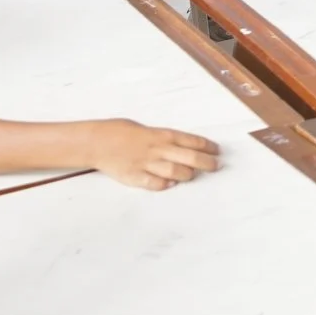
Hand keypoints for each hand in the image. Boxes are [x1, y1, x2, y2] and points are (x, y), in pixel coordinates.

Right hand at [87, 121, 220, 189]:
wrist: (97, 141)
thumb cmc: (122, 132)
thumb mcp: (147, 129)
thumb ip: (164, 139)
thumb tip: (183, 147)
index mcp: (161, 134)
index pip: (191, 140)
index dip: (207, 146)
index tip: (217, 151)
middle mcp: (157, 149)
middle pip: (189, 157)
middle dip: (206, 163)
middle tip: (216, 166)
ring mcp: (146, 164)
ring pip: (175, 171)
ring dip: (187, 175)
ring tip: (193, 175)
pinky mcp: (134, 177)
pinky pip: (154, 183)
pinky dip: (165, 185)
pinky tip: (171, 184)